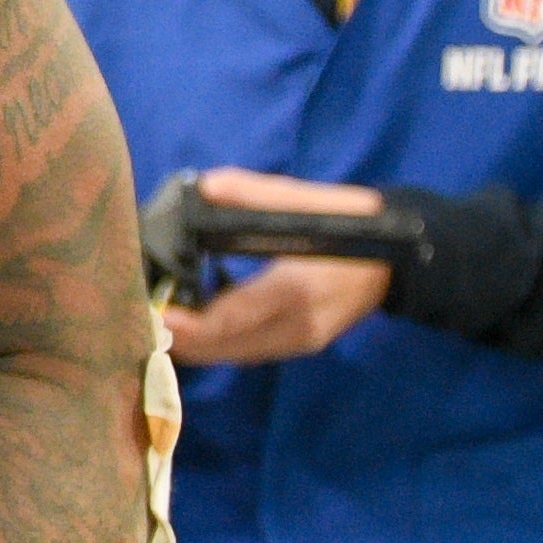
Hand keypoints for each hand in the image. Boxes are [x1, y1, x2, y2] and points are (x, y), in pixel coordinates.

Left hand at [161, 167, 392, 365]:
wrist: (402, 257)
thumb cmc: (349, 221)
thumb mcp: (302, 198)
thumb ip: (249, 193)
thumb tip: (201, 188)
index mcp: (295, 288)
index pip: (229, 319)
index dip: (184, 323)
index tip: (151, 311)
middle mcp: (297, 324)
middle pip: (223, 347)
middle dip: (178, 337)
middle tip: (140, 312)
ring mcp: (302, 340)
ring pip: (232, 355)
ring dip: (194, 343)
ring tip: (159, 314)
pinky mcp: (303, 344)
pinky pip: (248, 351)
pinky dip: (217, 340)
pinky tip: (195, 317)